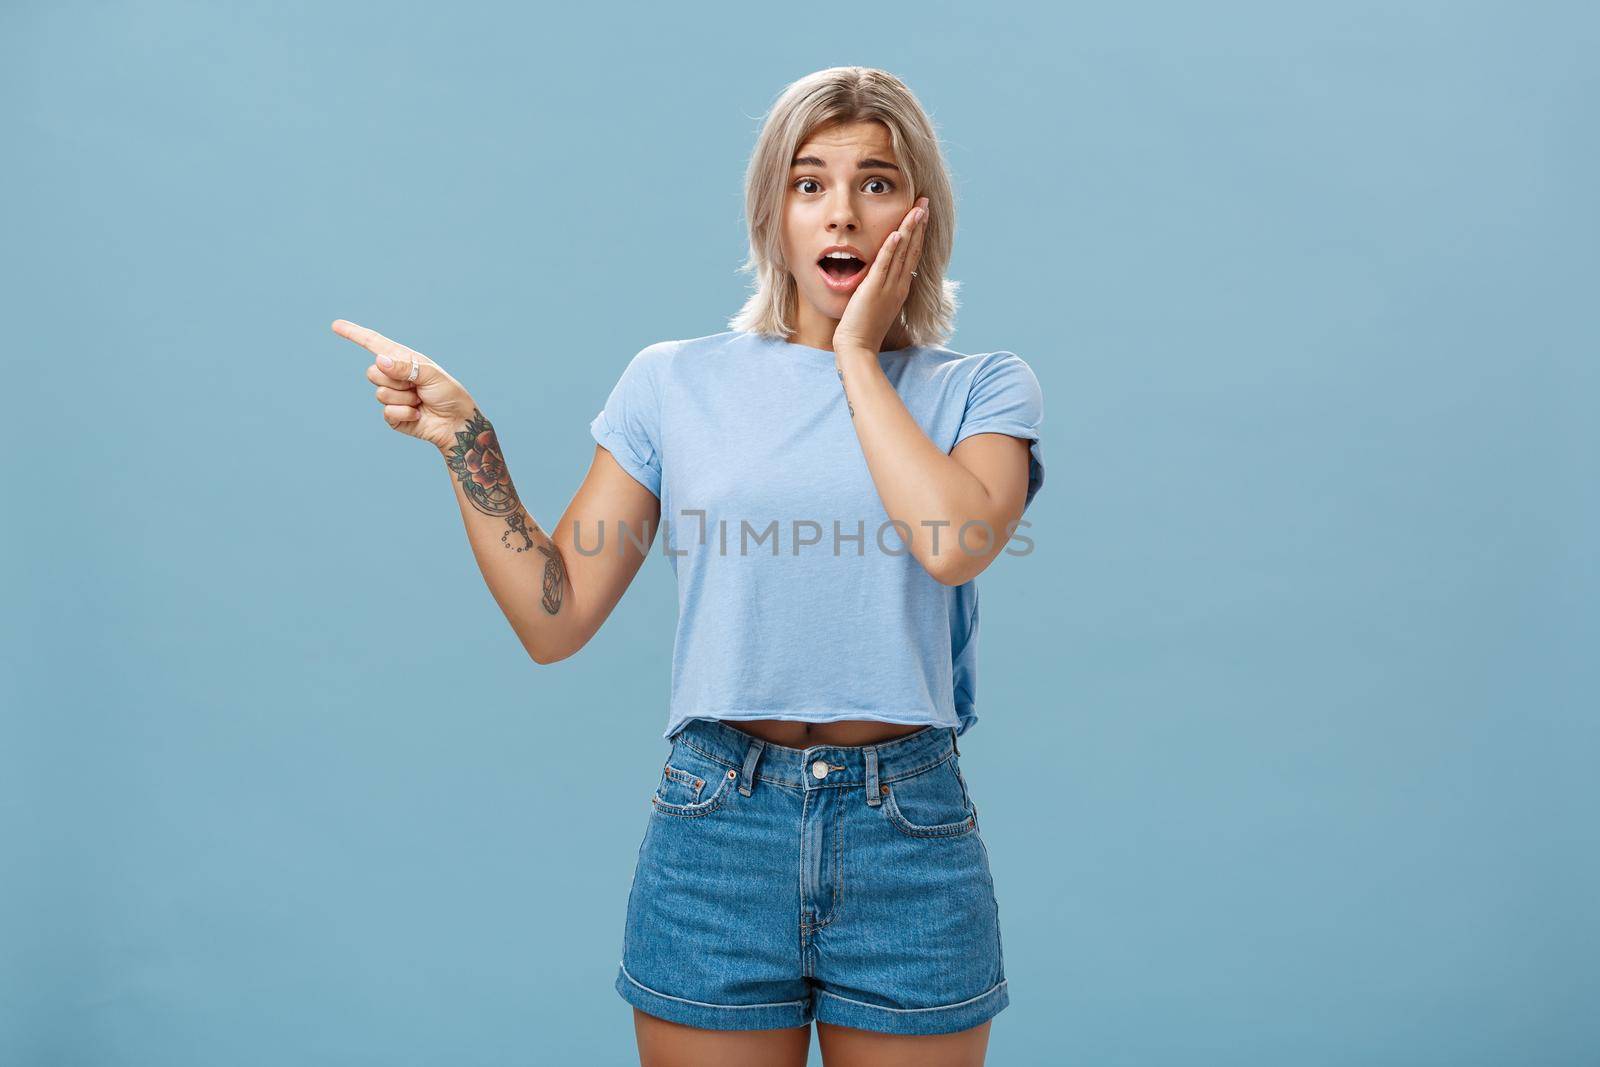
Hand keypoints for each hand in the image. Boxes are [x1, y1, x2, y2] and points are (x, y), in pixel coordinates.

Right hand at [332, 319, 478, 451]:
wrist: (456, 422)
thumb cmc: (448, 393)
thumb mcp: (430, 374)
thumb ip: (405, 366)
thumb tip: (379, 361)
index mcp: (403, 359)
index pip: (374, 344)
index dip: (354, 334)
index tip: (336, 325)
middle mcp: (394, 376)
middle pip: (372, 372)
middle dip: (396, 380)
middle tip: (417, 387)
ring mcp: (391, 396)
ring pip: (380, 393)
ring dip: (404, 398)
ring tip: (420, 400)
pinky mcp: (392, 416)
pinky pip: (387, 412)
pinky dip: (406, 413)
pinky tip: (418, 414)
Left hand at [831, 196, 928, 354]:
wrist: (858, 348)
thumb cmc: (863, 330)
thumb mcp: (876, 304)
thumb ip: (879, 288)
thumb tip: (878, 276)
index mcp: (900, 288)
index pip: (912, 255)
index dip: (918, 234)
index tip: (921, 215)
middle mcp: (898, 285)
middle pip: (913, 249)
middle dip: (919, 224)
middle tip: (925, 203)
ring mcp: (888, 287)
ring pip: (902, 253)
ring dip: (910, 229)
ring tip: (917, 209)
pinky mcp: (873, 290)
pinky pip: (884, 265)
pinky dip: (891, 248)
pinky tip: (897, 233)